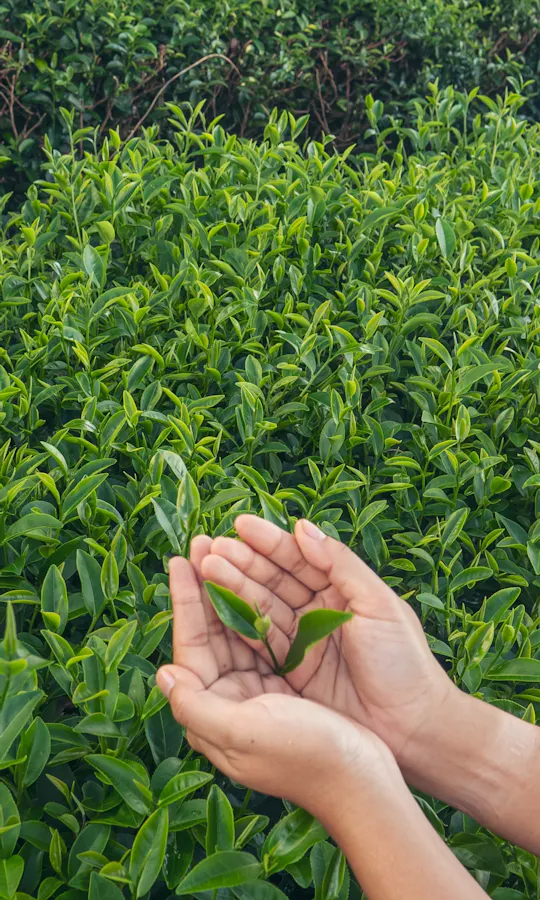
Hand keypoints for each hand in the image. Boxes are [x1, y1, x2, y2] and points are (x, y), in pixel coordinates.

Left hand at [156, 545, 395, 815]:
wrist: (364, 782)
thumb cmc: (305, 756)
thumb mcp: (243, 733)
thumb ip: (195, 707)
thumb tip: (162, 673)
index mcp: (213, 714)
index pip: (191, 648)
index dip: (184, 602)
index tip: (180, 561)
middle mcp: (229, 702)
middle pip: (211, 634)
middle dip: (206, 587)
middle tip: (201, 542)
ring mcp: (258, 694)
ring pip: (237, 631)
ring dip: (231, 591)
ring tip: (224, 551)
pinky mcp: (286, 688)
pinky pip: (266, 639)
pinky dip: (259, 609)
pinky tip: (259, 582)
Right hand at [195, 515, 454, 768]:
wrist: (414, 729)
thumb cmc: (404, 663)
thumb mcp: (379, 605)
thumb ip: (340, 564)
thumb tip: (302, 527)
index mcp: (341, 590)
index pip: (298, 559)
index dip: (269, 542)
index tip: (239, 525)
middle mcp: (317, 612)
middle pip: (273, 580)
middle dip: (241, 562)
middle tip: (208, 548)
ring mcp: (302, 643)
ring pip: (261, 608)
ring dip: (232, 587)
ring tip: (204, 567)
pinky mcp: (291, 674)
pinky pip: (259, 643)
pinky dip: (236, 624)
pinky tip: (214, 606)